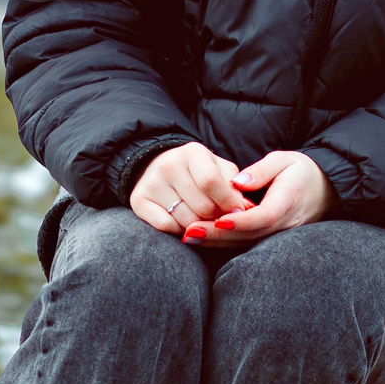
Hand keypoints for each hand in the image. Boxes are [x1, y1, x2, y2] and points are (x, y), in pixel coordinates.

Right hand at [129, 141, 248, 236]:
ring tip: (203, 219)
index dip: (228, 202)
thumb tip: (246, 209)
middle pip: (202, 206)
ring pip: (186, 220)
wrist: (159, 167)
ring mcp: (151, 183)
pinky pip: (166, 227)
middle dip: (217, 217)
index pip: (211, 182)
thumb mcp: (220, 169)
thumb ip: (234, 186)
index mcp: (192, 152)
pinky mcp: (138, 201)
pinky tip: (185, 222)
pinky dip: (181, 230)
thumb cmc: (199, 172)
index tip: (239, 213)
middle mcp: (168, 165)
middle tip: (220, 218)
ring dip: (201, 226)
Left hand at [185, 151, 332, 246]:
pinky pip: (248, 243)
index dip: (240, 221)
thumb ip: (262, 170)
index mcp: (289, 201)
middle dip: (218, 235)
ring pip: (246, 242)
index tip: (217, 221)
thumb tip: (237, 182)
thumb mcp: (285, 160)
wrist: (327, 190)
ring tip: (188, 236)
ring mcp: (280, 235)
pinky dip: (225, 241)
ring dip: (217, 242)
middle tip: (189, 232)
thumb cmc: (303, 171)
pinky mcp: (273, 239)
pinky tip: (204, 238)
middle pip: (249, 234)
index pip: (263, 216)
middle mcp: (285, 223)